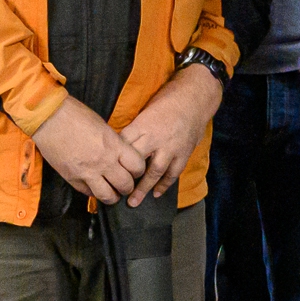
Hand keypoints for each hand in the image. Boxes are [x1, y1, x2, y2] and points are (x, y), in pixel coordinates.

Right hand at [30, 95, 146, 205]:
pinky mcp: (72, 178)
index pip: (138, 167)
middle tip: (124, 183)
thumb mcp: (103, 126)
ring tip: (112, 192)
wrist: (48, 117)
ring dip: (113, 196)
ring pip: (108, 196)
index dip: (139, 170)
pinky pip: (88, 193)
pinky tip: (94, 186)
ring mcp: (87, 173)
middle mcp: (103, 162)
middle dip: (128, 186)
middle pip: (126, 185)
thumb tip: (119, 154)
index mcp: (114, 146)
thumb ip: (113, 143)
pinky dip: (93, 192)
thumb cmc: (75, 115)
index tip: (135, 170)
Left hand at [118, 66, 224, 205]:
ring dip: (144, 188)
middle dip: (125, 178)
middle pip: (136, 162)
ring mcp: (171, 148)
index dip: (113, 158)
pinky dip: (164, 184)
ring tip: (134, 202)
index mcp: (143, 125)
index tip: (104, 168)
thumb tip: (119, 143)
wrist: (195, 98)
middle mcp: (156, 138)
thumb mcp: (145, 110)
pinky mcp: (183, 153)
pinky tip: (156, 193)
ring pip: (155, 172)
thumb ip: (135, 128)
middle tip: (114, 191)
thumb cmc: (167, 100)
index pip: (124, 145)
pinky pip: (173, 173)